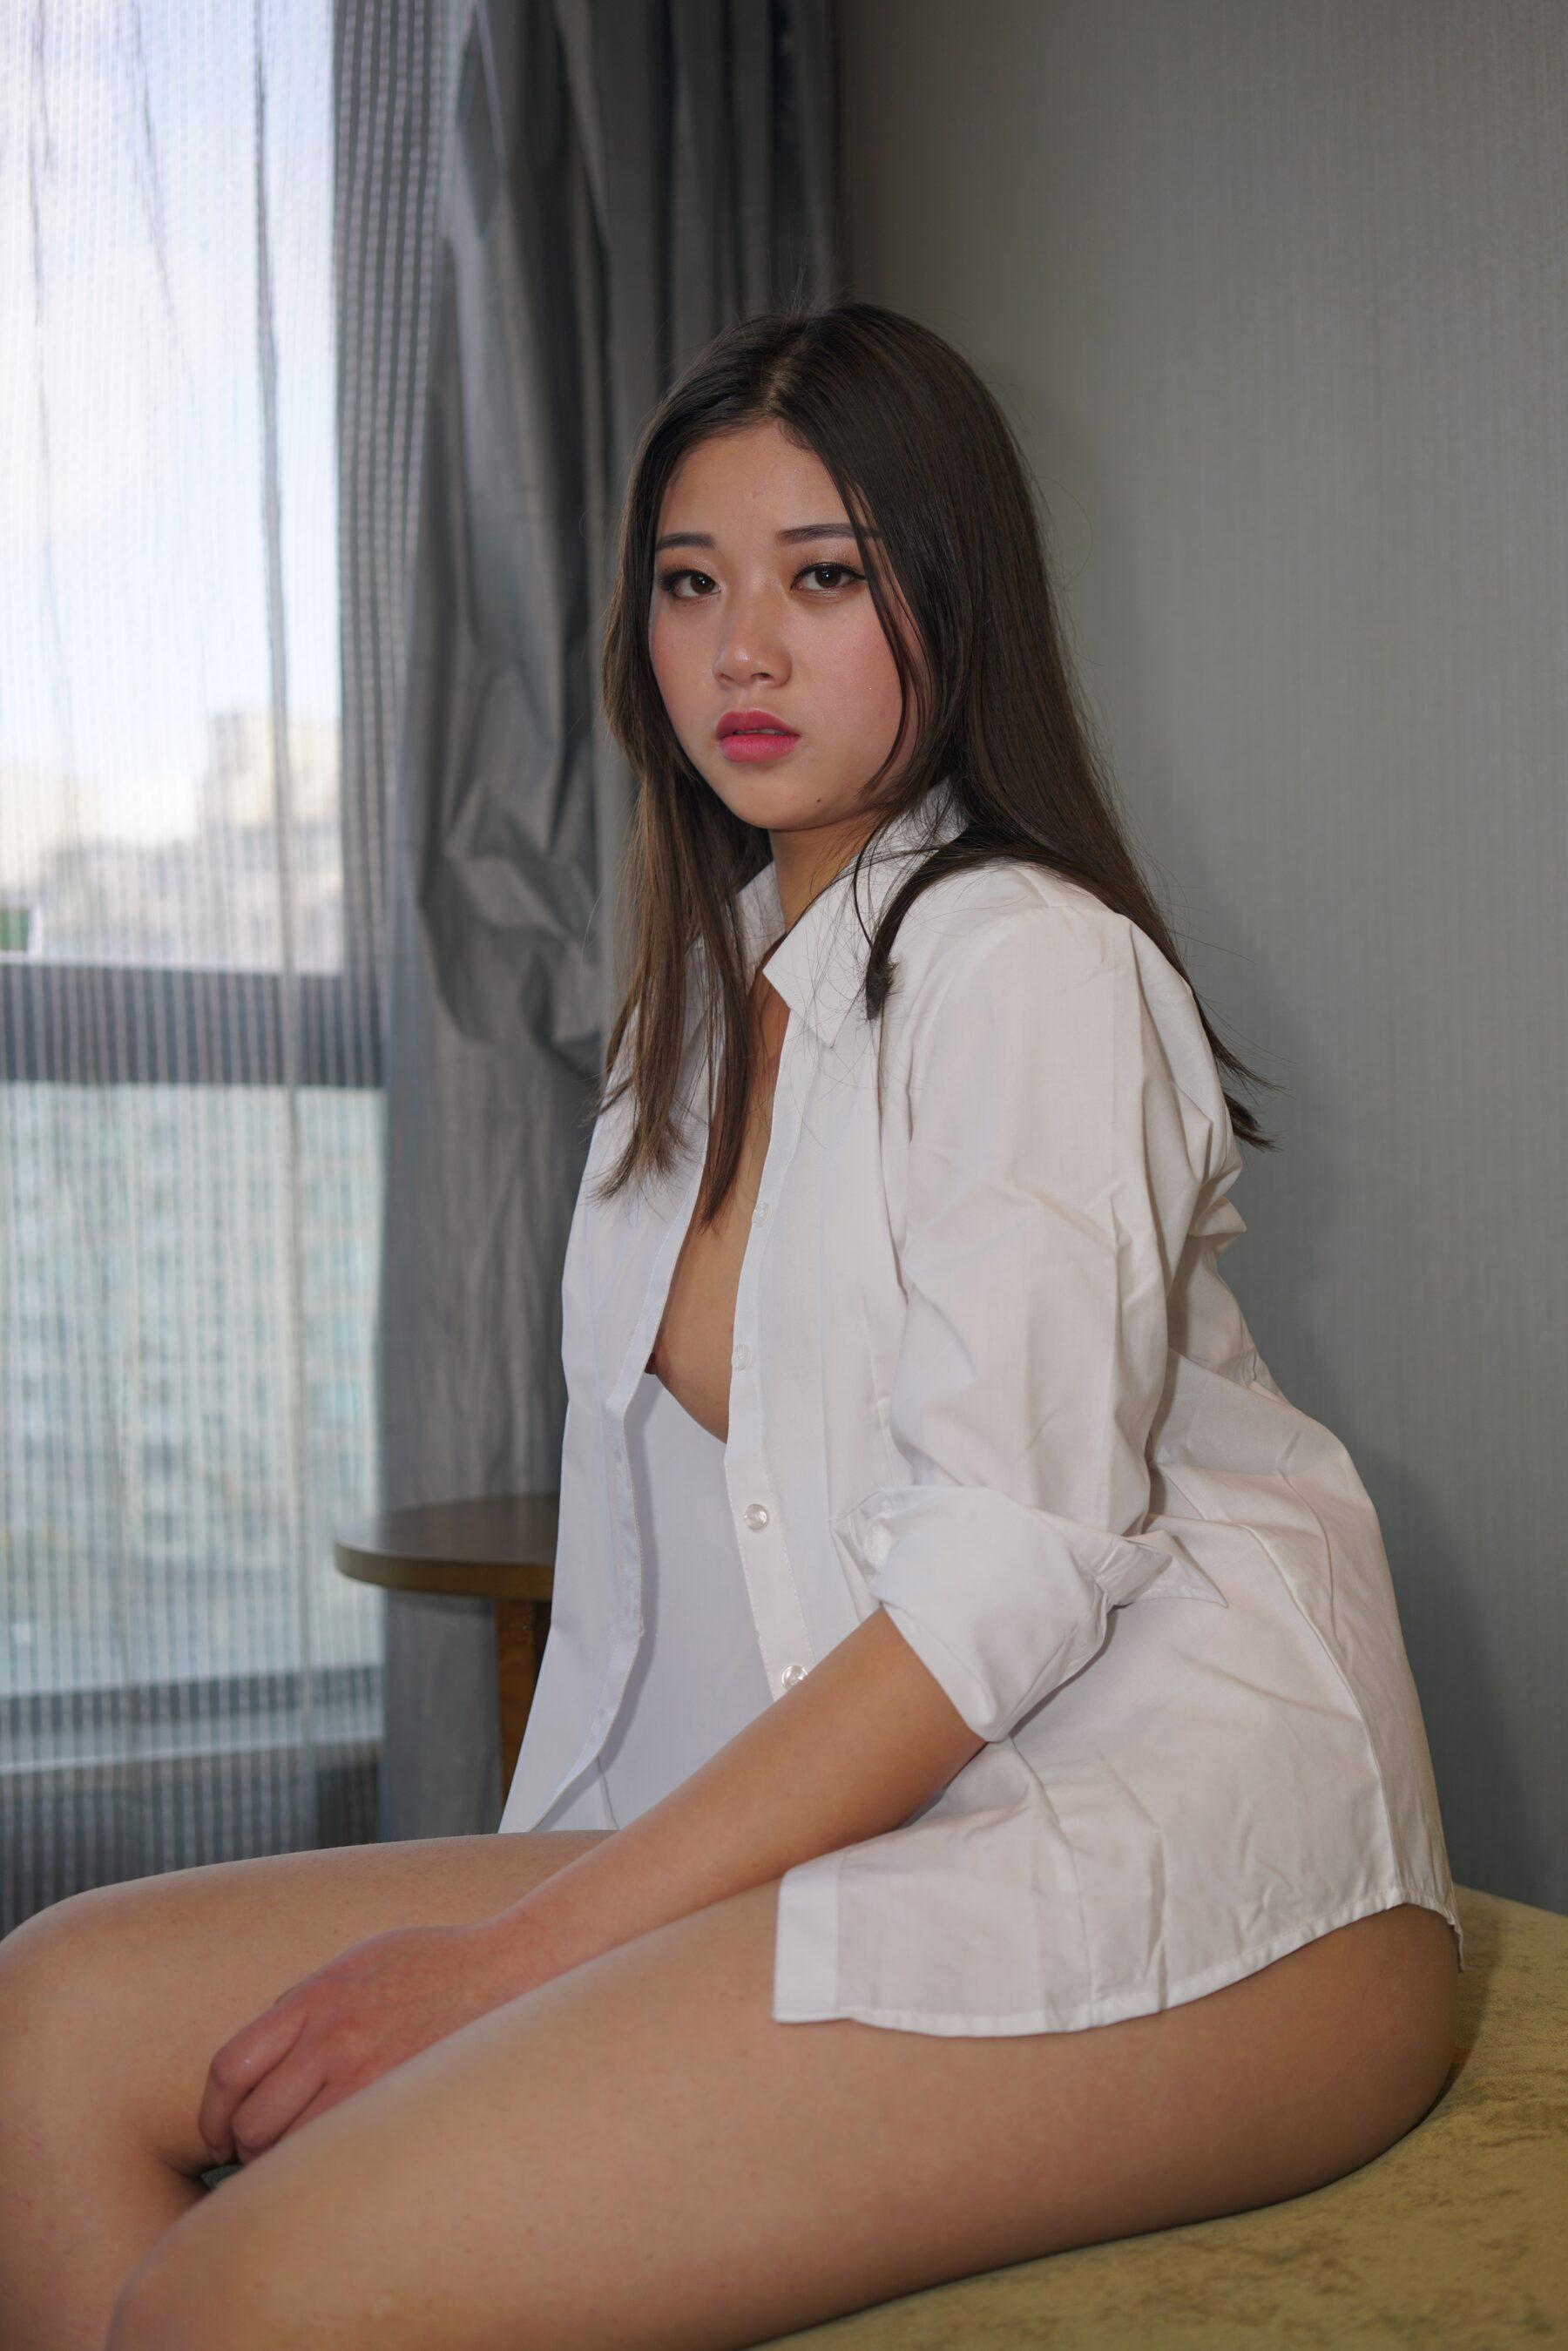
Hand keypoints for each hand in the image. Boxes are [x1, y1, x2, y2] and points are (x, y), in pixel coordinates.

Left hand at [197, 1918, 525, 2165]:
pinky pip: (341, 2155)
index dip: (212, 2114)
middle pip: (253, 2121)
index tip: (219, 2136)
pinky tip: (341, 2165)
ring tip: (304, 2165)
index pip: (230, 2067)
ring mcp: (371, 2074)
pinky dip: (328, 2169)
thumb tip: (260, 2059)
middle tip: (262, 2158)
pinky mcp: (403, 2101)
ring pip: (292, 2151)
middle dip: (247, 2148)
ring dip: (287, 2166)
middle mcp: (336, 2035)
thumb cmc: (434, 1966)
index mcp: (317, 1995)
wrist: (511, 1969)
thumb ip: (305, 2004)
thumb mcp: (358, 1961)